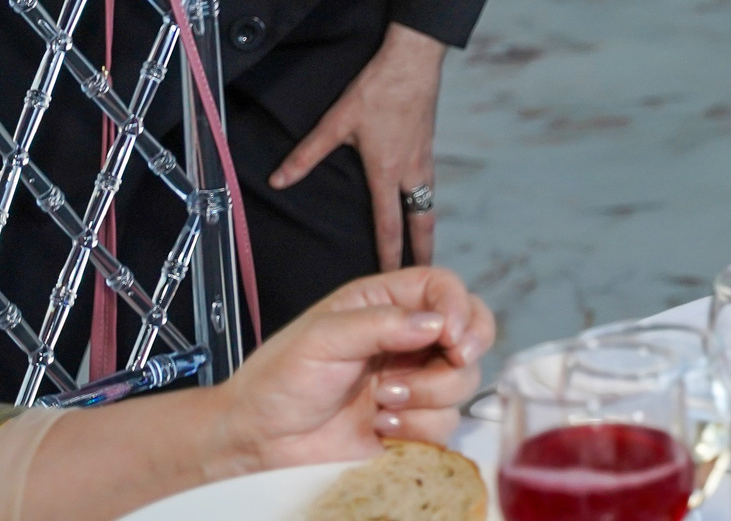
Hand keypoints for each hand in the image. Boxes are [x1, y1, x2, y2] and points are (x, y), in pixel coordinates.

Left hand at [207, 267, 494, 474]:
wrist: (257, 443)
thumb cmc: (278, 380)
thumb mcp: (321, 337)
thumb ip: (380, 323)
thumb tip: (437, 324)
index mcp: (386, 305)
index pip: (444, 288)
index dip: (458, 306)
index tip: (452, 333)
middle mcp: (408, 341)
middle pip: (472, 329)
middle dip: (467, 346)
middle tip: (454, 356)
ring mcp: (415, 384)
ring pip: (464, 380)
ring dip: (430, 392)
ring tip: (382, 401)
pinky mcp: (415, 425)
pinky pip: (446, 423)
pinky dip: (418, 426)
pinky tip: (381, 426)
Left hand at [270, 23, 445, 272]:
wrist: (413, 63)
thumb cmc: (378, 91)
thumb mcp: (337, 122)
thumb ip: (307, 154)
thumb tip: (279, 179)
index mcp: (387, 172)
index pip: (390, 224)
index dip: (390, 253)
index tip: (392, 275)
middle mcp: (410, 171)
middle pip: (421, 221)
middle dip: (423, 249)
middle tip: (424, 273)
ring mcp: (423, 158)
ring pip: (429, 202)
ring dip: (426, 226)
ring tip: (424, 244)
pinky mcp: (427, 146)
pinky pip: (430, 184)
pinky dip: (428, 202)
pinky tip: (420, 200)